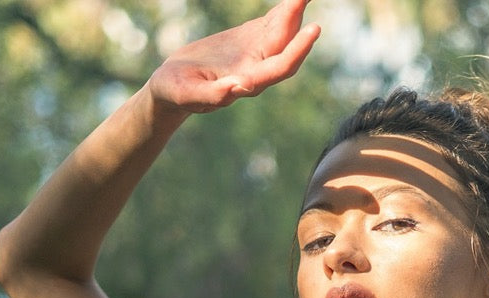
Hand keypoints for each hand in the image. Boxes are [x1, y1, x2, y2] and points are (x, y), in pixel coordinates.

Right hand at [147, 0, 319, 114]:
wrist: (173, 87)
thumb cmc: (176, 93)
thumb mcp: (187, 94)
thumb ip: (211, 95)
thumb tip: (235, 89)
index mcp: (247, 83)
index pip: (281, 67)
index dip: (298, 49)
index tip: (314, 28)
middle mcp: (258, 69)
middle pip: (286, 44)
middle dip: (299, 19)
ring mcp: (255, 54)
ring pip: (282, 32)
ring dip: (295, 11)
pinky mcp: (249, 42)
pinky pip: (272, 25)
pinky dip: (284, 11)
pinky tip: (294, 0)